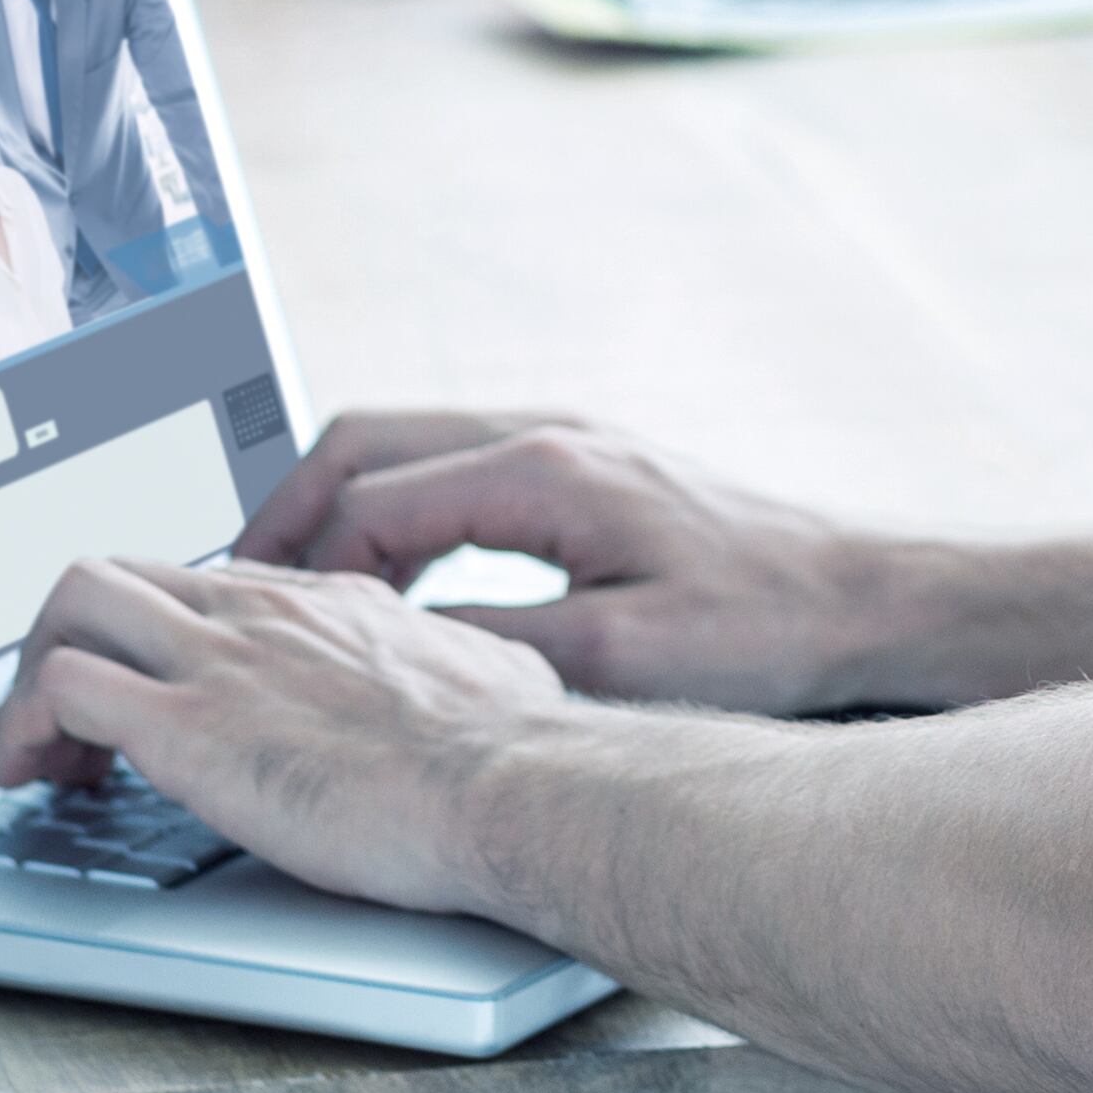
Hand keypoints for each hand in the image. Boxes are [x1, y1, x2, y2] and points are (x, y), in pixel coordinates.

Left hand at [0, 553, 562, 910]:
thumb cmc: (514, 749)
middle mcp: (261, 611)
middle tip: (70, 727)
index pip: (204, 586)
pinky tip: (33, 777)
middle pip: (119, 573)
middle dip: (71, 643)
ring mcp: (218, 659)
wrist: (506, 785)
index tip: (154, 698)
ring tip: (35, 755)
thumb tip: (478, 678)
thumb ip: (452, 664)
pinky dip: (23, 727)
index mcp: (325, 601)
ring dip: (32, 678)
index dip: (157, 643)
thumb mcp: (487, 670)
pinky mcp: (183, 727)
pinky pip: (60, 686)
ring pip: (72, 603)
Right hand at [237, 411, 914, 713]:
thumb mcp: (615, 657)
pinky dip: (396, 514)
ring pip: (404, 445)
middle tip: (233, 589)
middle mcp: (544, 435)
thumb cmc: (759, 626)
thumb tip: (385, 651)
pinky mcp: (584, 468)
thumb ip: (492, 645)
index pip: (370, 501)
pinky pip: (452, 467)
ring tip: (287, 590)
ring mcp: (565, 442)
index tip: (253, 626)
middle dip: (286, 513)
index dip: (299, 569)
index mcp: (541, 472)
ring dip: (337, 509)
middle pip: (364, 441)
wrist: (859, 596)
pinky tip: (386, 583)